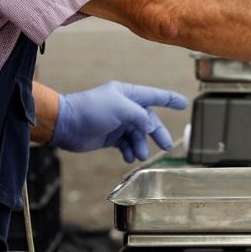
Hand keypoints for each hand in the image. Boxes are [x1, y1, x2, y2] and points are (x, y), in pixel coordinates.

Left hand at [50, 81, 188, 163]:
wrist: (66, 125)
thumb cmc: (91, 110)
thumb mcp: (120, 108)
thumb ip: (140, 116)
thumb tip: (149, 127)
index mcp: (128, 94)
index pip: (154, 95)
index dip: (170, 100)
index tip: (184, 104)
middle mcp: (125, 107)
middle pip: (148, 120)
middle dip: (157, 133)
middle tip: (166, 147)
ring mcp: (117, 122)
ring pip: (138, 135)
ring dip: (140, 146)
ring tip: (139, 156)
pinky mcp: (110, 137)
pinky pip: (126, 144)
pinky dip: (129, 151)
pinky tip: (128, 157)